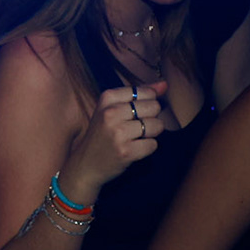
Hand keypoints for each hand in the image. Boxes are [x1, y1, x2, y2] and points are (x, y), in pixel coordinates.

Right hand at [62, 81, 166, 195]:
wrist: (85, 164)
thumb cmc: (102, 135)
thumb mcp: (112, 109)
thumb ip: (139, 95)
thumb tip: (165, 84)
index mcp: (107, 98)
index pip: (145, 92)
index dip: (147, 103)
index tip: (134, 114)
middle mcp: (111, 113)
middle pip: (154, 107)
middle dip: (150, 118)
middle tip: (134, 128)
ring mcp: (118, 133)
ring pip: (157, 125)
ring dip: (150, 134)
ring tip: (135, 138)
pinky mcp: (126, 151)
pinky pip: (153, 144)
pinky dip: (147, 148)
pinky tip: (134, 149)